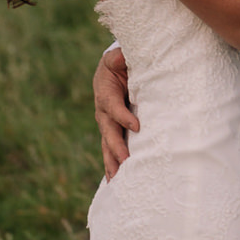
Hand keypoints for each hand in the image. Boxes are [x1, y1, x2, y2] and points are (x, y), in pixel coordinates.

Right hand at [93, 45, 137, 179]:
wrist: (113, 70)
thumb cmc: (119, 62)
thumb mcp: (118, 57)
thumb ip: (119, 57)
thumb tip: (121, 58)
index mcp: (104, 92)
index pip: (113, 106)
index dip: (123, 116)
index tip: (137, 126)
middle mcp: (102, 111)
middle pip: (108, 131)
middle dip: (117, 147)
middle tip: (126, 161)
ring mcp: (106, 123)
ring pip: (107, 145)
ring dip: (112, 162)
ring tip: (117, 180)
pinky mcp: (111, 131)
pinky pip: (109, 150)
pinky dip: (111, 165)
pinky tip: (115, 182)